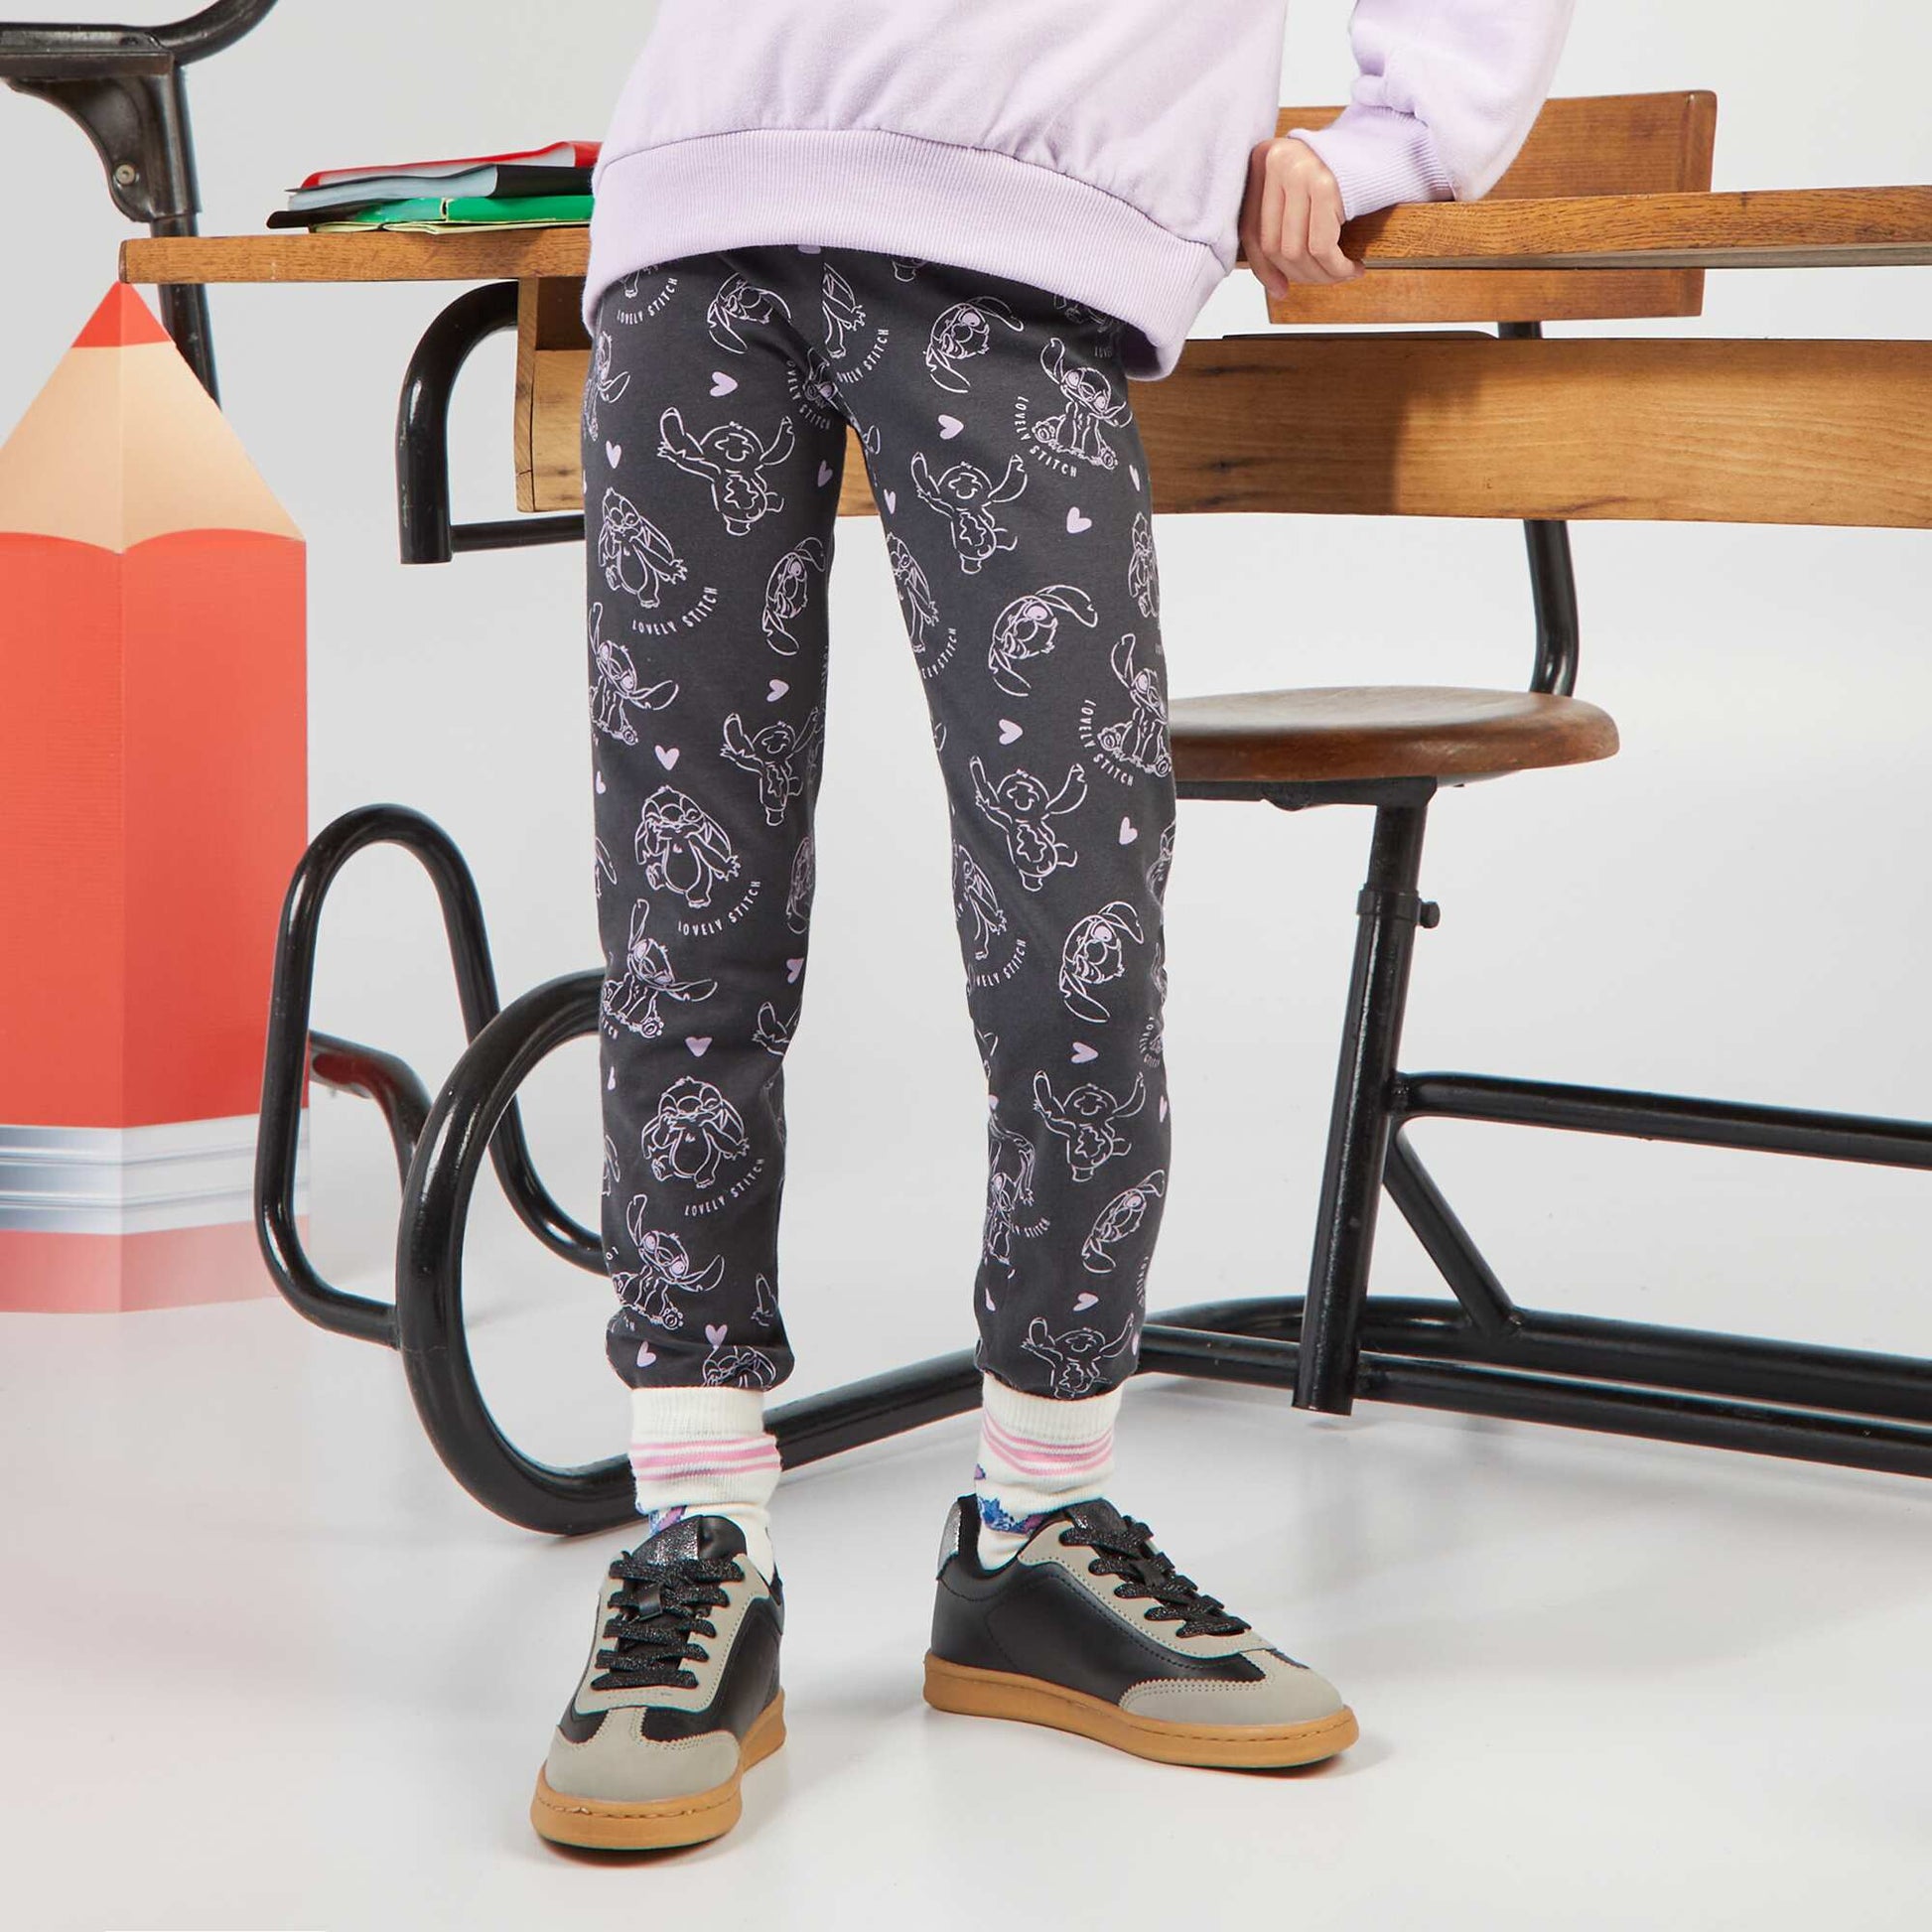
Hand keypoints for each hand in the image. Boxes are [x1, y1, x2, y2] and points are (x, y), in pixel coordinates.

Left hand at [1239, 137, 1363, 295]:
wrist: (1380, 144)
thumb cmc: (1337, 173)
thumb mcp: (1298, 194)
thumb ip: (1277, 230)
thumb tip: (1277, 290)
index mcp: (1260, 161)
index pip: (1251, 231)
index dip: (1264, 269)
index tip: (1281, 290)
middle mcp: (1276, 163)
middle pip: (1275, 246)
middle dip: (1300, 274)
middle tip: (1323, 279)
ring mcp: (1298, 172)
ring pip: (1297, 251)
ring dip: (1321, 274)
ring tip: (1341, 275)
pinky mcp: (1325, 184)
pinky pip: (1322, 246)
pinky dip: (1337, 267)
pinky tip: (1352, 268)